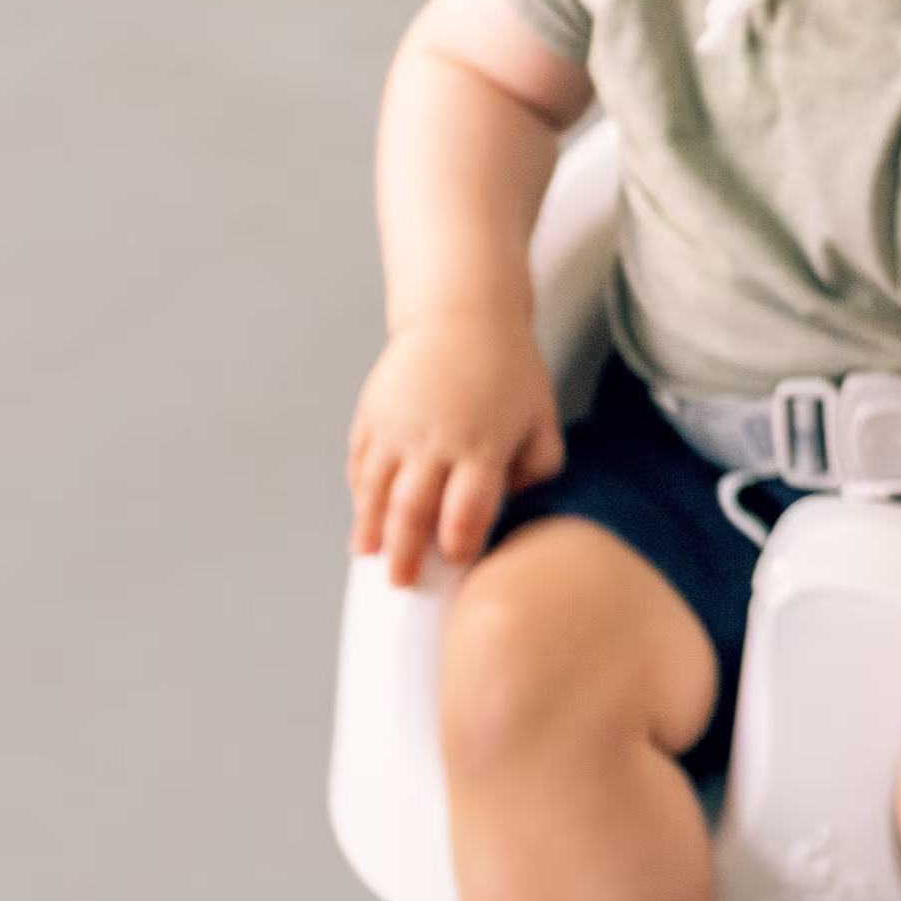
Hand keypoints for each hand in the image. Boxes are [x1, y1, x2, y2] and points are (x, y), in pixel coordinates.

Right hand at [347, 311, 563, 586]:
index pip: (467, 509)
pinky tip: (365, 515)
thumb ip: (539, 467)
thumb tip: (514, 504)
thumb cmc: (508, 371)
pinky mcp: (371, 416)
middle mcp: (434, 440)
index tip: (456, 562)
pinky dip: (360, 493)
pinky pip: (359, 465)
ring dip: (371, 529)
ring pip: (375, 492)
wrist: (461, 317)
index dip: (459, 543)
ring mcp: (396, 428)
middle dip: (406, 553)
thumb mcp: (541, 417)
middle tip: (402, 583)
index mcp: (482, 444)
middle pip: (413, 509)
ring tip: (370, 557)